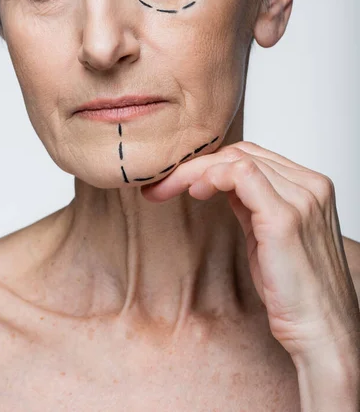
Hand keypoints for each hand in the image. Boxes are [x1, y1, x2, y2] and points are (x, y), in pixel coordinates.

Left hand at [141, 141, 359, 363]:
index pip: (254, 155)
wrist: (323, 334)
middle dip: (196, 164)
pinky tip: (197, 192)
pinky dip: (212, 177)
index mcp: (309, 187)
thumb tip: (220, 182)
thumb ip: (251, 203)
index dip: (212, 163)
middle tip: (163, 184)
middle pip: (242, 152)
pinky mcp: (285, 217)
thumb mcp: (268, 235)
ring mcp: (301, 198)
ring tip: (171, 189)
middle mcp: (310, 185)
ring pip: (237, 158)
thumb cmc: (296, 292)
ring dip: (195, 170)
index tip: (180, 180)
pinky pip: (241, 175)